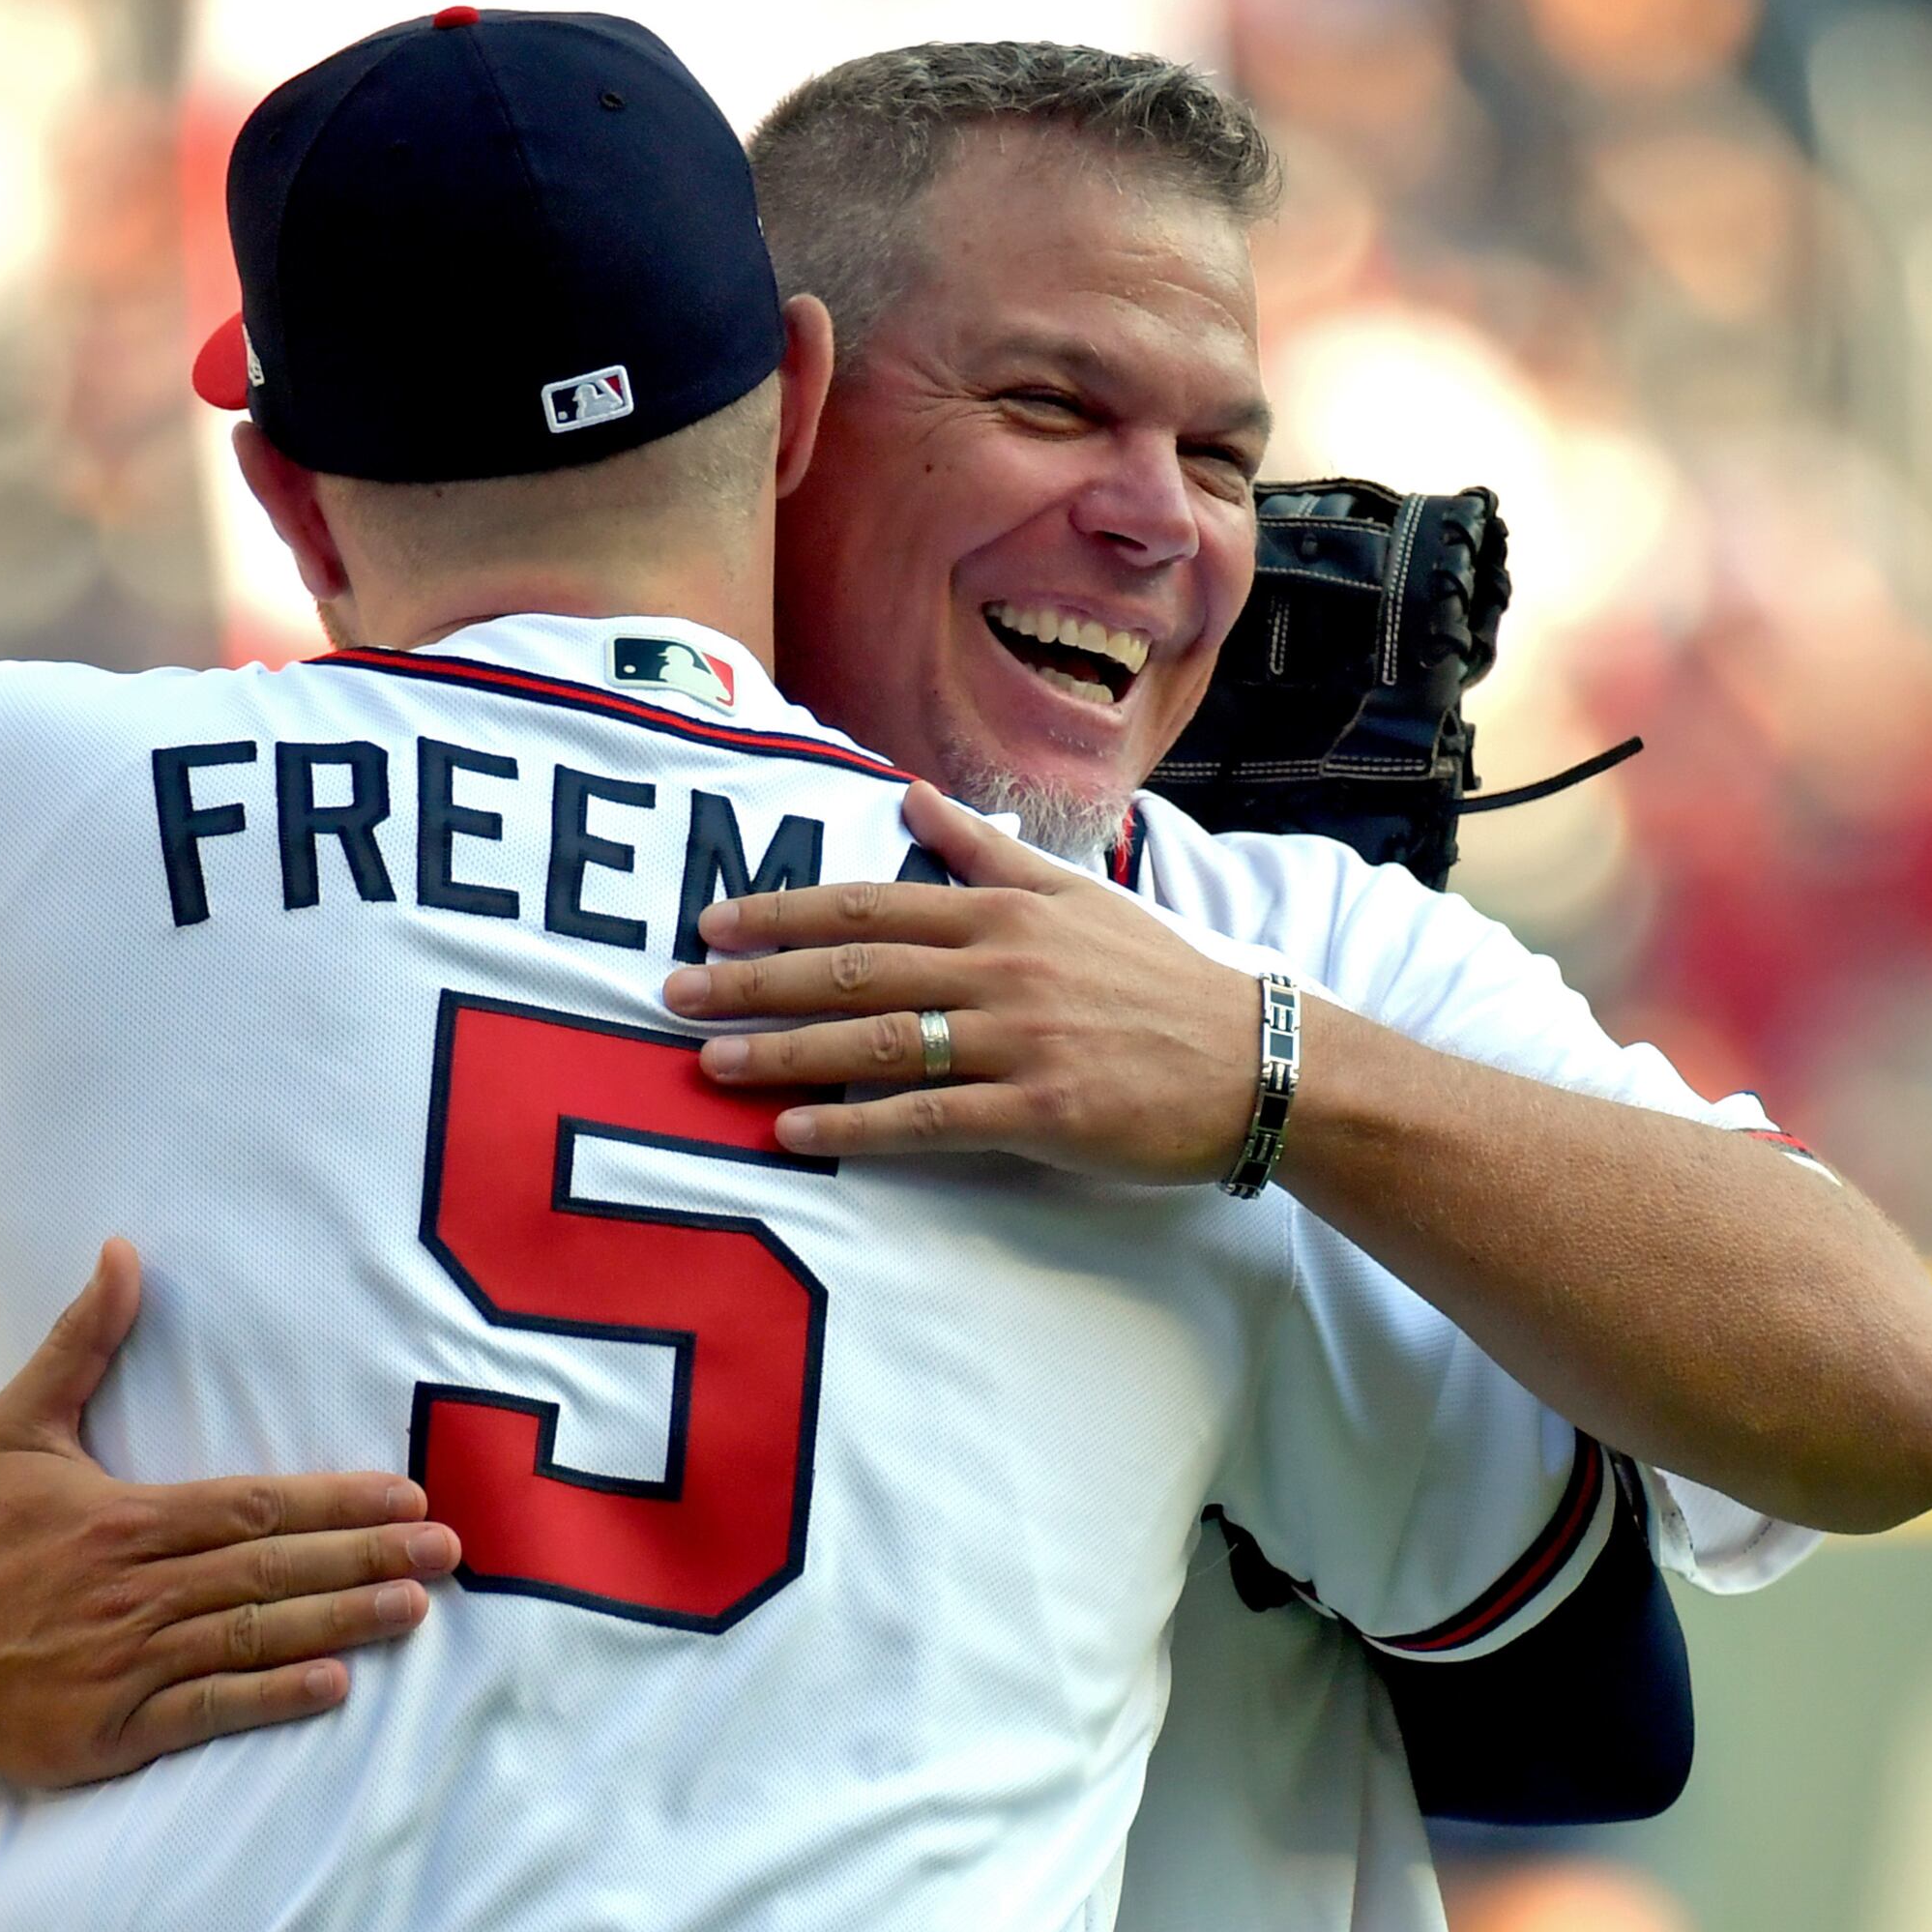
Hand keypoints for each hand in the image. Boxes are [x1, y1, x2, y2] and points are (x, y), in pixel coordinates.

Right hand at [0, 1239, 460, 1790]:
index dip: (331, 1501)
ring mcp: (123, 1665)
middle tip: (447, 1549)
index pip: (248, 1506)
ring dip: (338, 1623)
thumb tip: (123, 1251)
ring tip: (414, 1607)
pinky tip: (333, 1685)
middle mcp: (130, 1590)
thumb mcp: (19, 1432)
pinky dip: (269, 1698)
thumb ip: (80, 1344)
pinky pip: (205, 1712)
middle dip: (363, 1557)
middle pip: (266, 1569)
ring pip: (249, 1638)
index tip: (406, 1493)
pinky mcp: (111, 1733)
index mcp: (121, 1519)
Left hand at [662, 782, 1268, 1180]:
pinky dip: (856, 1124)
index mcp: (1005, 912)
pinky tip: (795, 1131)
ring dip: (785, 1054)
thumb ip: (988, 853)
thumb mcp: (1076, 896)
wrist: (1257, 1062)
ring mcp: (1020, 1040)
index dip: (786, 914)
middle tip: (675, 995)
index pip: (872, 904)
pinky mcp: (1040, 1112)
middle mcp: (1002, 967)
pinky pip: (929, 1118)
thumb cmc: (1162, 983)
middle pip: (856, 970)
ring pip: (879, 1042)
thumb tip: (917, 800)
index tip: (716, 924)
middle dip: (756, 983)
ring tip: (710, 1065)